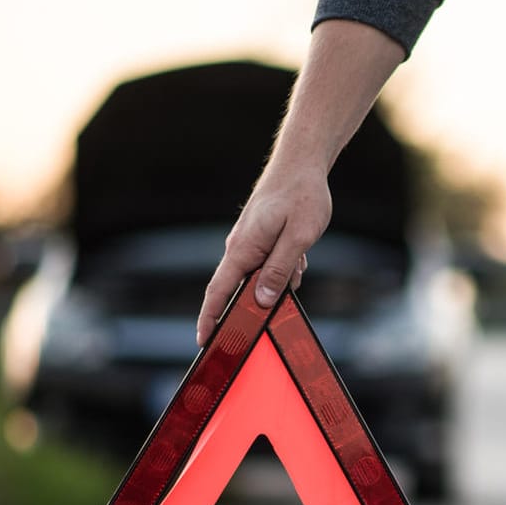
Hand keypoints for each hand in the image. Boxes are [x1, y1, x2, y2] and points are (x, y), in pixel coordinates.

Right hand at [196, 162, 329, 344]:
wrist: (302, 163)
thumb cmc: (302, 196)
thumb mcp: (297, 238)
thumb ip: (278, 270)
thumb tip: (260, 301)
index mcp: (243, 249)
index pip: (219, 292)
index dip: (210, 319)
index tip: (203, 342)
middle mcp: (240, 247)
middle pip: (239, 289)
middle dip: (256, 304)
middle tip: (270, 312)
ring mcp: (249, 243)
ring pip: (262, 276)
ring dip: (281, 277)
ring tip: (300, 257)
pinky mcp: (260, 239)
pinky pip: (271, 263)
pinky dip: (286, 264)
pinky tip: (301, 253)